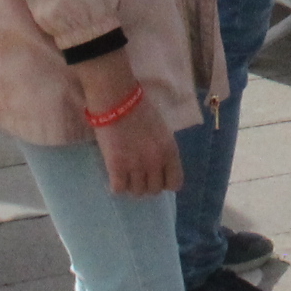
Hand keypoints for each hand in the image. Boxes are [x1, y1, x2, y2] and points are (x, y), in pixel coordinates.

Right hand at [75, 51, 181, 197]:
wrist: (117, 99)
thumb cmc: (140, 109)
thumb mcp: (162, 130)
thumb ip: (163, 150)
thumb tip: (159, 168)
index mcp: (170, 151)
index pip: (175, 184)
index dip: (165, 183)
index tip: (156, 177)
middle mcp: (156, 162)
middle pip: (154, 190)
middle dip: (146, 185)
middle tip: (137, 175)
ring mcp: (136, 166)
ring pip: (137, 192)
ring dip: (131, 185)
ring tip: (125, 174)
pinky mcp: (116, 166)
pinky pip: (119, 189)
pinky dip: (116, 185)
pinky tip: (114, 176)